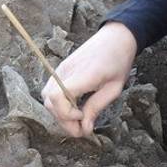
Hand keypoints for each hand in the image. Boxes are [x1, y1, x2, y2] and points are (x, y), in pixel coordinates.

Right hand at [41, 22, 137, 136]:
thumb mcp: (114, 89)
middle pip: (49, 102)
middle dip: (63, 120)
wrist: (115, 38)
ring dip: (60, 113)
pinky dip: (59, 104)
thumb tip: (84, 128)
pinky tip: (74, 107)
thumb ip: (96, 107)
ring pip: (47, 98)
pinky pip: (51, 92)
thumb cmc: (118, 62)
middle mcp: (66, 71)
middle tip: (82, 128)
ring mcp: (60, 69)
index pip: (57, 97)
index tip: (83, 117)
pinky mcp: (60, 70)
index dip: (66, 114)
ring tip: (78, 118)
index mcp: (83, 74)